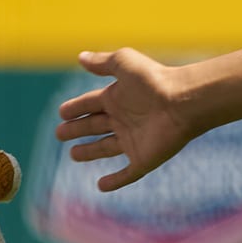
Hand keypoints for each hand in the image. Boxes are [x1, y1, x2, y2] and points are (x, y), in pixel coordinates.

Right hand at [54, 48, 196, 191]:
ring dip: (89, 152)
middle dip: (76, 129)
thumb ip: (101, 62)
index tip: (61, 112)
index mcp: (117, 97)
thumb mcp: (123, 63)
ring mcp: (133, 140)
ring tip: (72, 154)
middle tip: (59, 134)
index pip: (90, 103)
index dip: (75, 108)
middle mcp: (124, 119)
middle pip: (94, 126)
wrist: (182, 102)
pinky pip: (126, 173)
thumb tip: (80, 56)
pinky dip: (115, 181)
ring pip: (105, 148)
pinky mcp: (143, 159)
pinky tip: (101, 186)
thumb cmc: (153, 80)